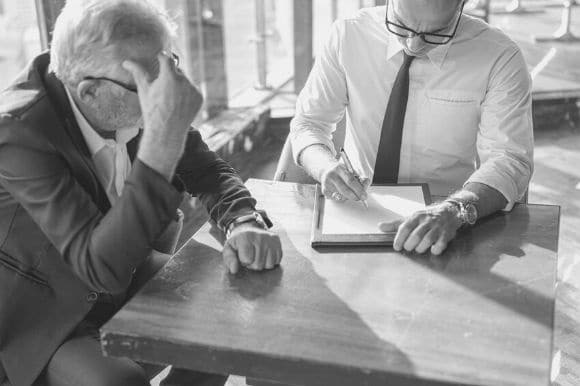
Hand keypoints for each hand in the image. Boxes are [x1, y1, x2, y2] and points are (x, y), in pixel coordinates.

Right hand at [122, 52, 202, 178]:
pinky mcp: (200, 97)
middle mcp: (184, 80)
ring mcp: (193, 89)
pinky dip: (187, 93)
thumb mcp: (144, 90)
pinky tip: (179, 103)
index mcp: (169, 76)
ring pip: (186, 79)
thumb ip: (138, 72)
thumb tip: (126, 61)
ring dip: (179, 84)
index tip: (160, 58)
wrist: (167, 131)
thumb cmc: (152, 110)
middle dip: (170, 75)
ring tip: (171, 98)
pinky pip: (193, 89)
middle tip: (163, 89)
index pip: (167, 58)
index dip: (162, 58)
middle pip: (177, 70)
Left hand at [222, 223, 282, 273]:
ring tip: (257, 255)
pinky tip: (265, 253)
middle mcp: (260, 236)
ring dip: (262, 263)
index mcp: (246, 237)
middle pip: (258, 264)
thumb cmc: (238, 242)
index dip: (243, 261)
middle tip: (250, 255)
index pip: (247, 260)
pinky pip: (277, 261)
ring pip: (269, 265)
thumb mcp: (229, 248)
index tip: (242, 255)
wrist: (248, 229)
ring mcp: (270, 239)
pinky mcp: (277, 241)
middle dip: (253, 264)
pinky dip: (271, 260)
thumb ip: (229, 259)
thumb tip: (234, 270)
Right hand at [320, 161, 368, 201]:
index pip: (350, 180)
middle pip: (345, 190)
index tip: (364, 195)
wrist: (326, 170)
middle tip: (361, 198)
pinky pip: (337, 198)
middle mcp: (331, 176)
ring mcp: (326, 184)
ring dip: (349, 196)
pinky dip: (343, 197)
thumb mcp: (351, 170)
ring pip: (342, 196)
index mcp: (339, 168)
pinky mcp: (324, 191)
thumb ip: (360, 177)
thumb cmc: (342, 171)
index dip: (358, 189)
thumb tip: (367, 182)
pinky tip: (342, 192)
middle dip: (355, 196)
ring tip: (350, 191)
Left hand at [378, 202, 462, 254]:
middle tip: (408, 247)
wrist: (449, 212)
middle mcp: (426, 221)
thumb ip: (396, 224)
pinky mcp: (447, 234)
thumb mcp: (411, 218)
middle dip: (410, 244)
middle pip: (416, 235)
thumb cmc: (427, 217)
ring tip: (419, 249)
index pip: (405, 227)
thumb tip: (380, 227)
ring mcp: (437, 227)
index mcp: (416, 217)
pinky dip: (435, 249)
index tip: (396, 247)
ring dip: (421, 248)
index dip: (399, 238)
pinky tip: (432, 249)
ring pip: (427, 240)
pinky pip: (441, 244)